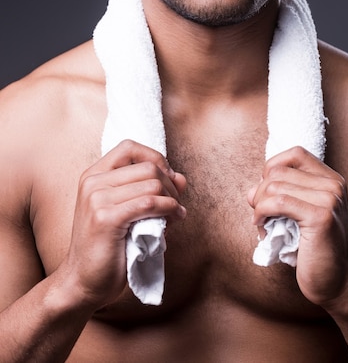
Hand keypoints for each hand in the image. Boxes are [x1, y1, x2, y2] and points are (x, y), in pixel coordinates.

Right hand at [60, 139, 186, 308]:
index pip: (130, 147)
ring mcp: (97, 199)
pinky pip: (149, 203)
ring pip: (152, 184)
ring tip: (176, 214)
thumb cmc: (108, 247)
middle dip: (170, 183)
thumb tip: (181, 177)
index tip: (167, 179)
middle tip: (176, 203)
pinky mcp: (106, 219)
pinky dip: (169, 209)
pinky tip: (173, 219)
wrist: (83, 282)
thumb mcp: (127, 210)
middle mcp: (92, 182)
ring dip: (173, 199)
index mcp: (94, 175)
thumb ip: (151, 189)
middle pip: (147, 166)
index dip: (155, 158)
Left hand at [247, 146, 347, 307]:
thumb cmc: (315, 250)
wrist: (340, 283)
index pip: (295, 154)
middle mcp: (334, 185)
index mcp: (332, 180)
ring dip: (259, 206)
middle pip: (279, 170)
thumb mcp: (299, 215)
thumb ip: (280, 195)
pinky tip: (262, 228)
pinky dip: (261, 214)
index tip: (268, 193)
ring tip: (263, 226)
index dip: (273, 168)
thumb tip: (252, 190)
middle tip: (260, 214)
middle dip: (260, 191)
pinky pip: (278, 202)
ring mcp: (330, 200)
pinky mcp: (321, 217)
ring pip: (274, 186)